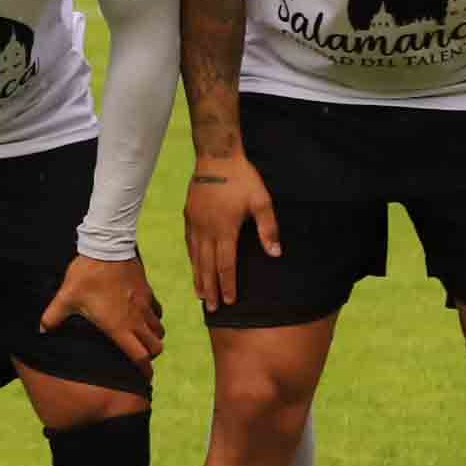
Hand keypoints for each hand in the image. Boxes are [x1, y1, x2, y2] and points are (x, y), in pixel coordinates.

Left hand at [39, 253, 164, 368]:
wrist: (107, 246)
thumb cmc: (87, 275)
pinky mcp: (148, 290)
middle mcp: (136, 318)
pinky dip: (154, 317)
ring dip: (153, 336)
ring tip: (142, 337)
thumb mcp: (67, 297)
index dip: (144, 370)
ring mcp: (144, 304)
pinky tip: (143, 315)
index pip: (140, 356)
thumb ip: (53, 316)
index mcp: (119, 326)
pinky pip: (158, 310)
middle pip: (156, 346)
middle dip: (150, 355)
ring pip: (159, 329)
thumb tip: (41, 330)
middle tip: (141, 356)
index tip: (143, 376)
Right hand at [181, 153, 280, 312]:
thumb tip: (275, 254)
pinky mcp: (189, 215)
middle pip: (208, 266)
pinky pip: (189, 243)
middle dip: (210, 289)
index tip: (230, 302)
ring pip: (196, 257)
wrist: (217, 157)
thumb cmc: (243, 179)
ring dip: (198, 277)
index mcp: (225, 230)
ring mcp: (196, 223)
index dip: (228, 285)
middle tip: (211, 309)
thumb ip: (268, 229)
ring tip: (200, 295)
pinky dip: (192, 259)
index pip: (226, 265)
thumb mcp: (261, 202)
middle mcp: (207, 230)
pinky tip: (193, 266)